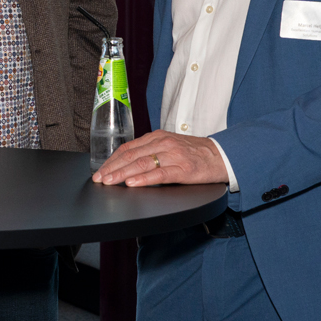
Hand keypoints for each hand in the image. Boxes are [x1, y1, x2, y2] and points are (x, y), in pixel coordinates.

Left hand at [91, 131, 228, 186]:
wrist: (221, 156)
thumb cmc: (194, 153)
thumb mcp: (169, 146)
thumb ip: (150, 151)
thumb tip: (126, 163)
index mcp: (156, 137)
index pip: (128, 148)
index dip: (111, 160)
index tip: (100, 170)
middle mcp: (162, 143)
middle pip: (131, 156)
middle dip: (112, 168)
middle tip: (99, 179)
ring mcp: (173, 156)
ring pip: (141, 164)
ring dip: (122, 174)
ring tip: (110, 182)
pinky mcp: (183, 169)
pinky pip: (160, 174)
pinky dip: (144, 179)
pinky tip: (133, 183)